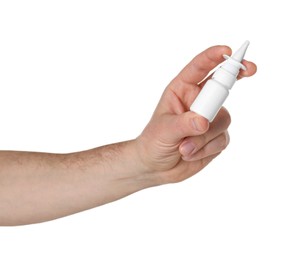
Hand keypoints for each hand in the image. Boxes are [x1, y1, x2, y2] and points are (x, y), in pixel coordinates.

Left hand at [136, 45, 256, 183]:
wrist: (156, 166)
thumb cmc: (154, 142)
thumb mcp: (164, 130)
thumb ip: (183, 124)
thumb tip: (204, 122)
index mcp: (182, 90)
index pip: (200, 68)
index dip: (215, 56)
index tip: (229, 50)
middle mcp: (198, 101)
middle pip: (222, 88)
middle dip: (232, 82)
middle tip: (246, 73)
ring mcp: (210, 119)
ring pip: (223, 119)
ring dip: (204, 138)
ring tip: (184, 149)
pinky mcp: (216, 136)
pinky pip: (223, 139)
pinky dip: (207, 149)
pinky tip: (190, 155)